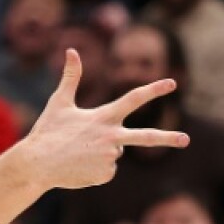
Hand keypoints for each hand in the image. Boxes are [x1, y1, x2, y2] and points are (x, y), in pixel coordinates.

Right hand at [21, 49, 186, 191]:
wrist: (37, 164)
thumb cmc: (47, 132)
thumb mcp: (59, 103)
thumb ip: (70, 77)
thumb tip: (71, 50)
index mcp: (103, 116)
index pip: (133, 99)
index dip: (153, 89)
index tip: (172, 83)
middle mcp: (111, 136)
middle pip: (146, 137)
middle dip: (168, 137)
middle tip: (186, 139)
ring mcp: (109, 156)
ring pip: (115, 152)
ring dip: (101, 152)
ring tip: (79, 153)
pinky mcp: (105, 174)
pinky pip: (108, 170)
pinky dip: (95, 169)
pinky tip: (79, 167)